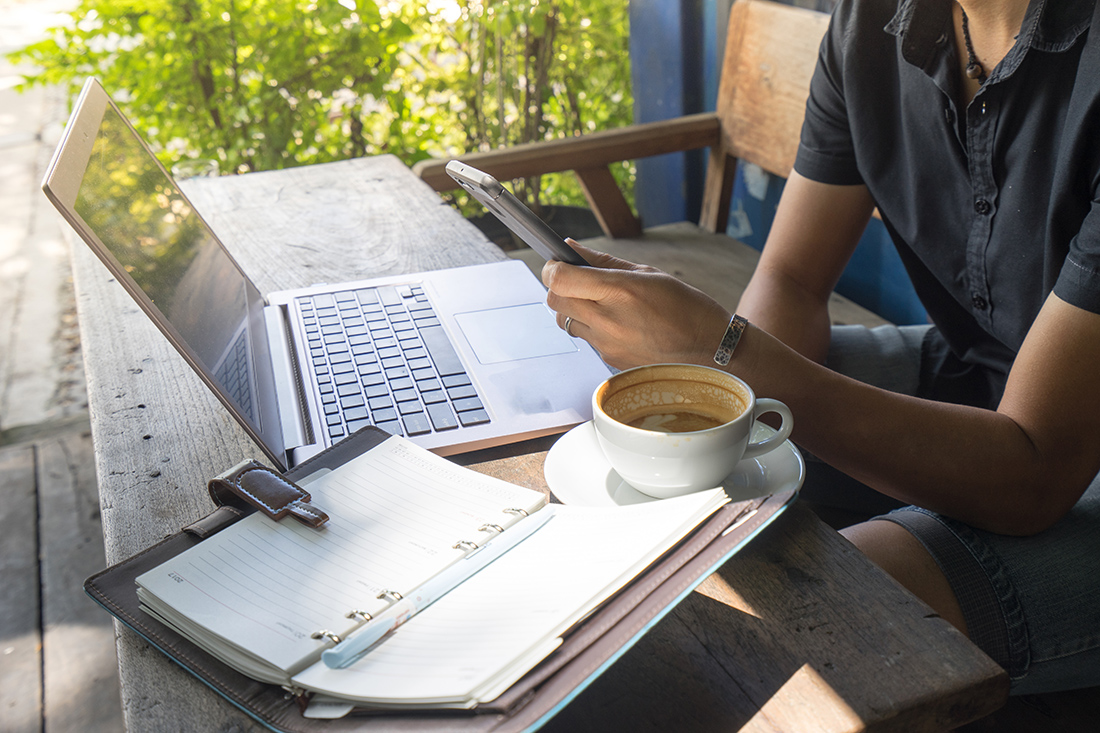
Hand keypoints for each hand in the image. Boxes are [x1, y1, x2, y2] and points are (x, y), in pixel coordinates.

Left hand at [541, 240, 730, 369]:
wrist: (709, 351)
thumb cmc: (686, 308)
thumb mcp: (648, 273)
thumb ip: (604, 262)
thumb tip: (571, 247)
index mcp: (619, 291)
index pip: (560, 279)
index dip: (552, 267)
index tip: (557, 262)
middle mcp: (608, 320)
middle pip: (554, 301)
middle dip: (559, 287)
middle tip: (578, 280)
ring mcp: (606, 344)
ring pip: (565, 322)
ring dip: (574, 309)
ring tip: (602, 303)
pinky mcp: (609, 361)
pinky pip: (586, 339)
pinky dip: (592, 327)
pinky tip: (619, 323)